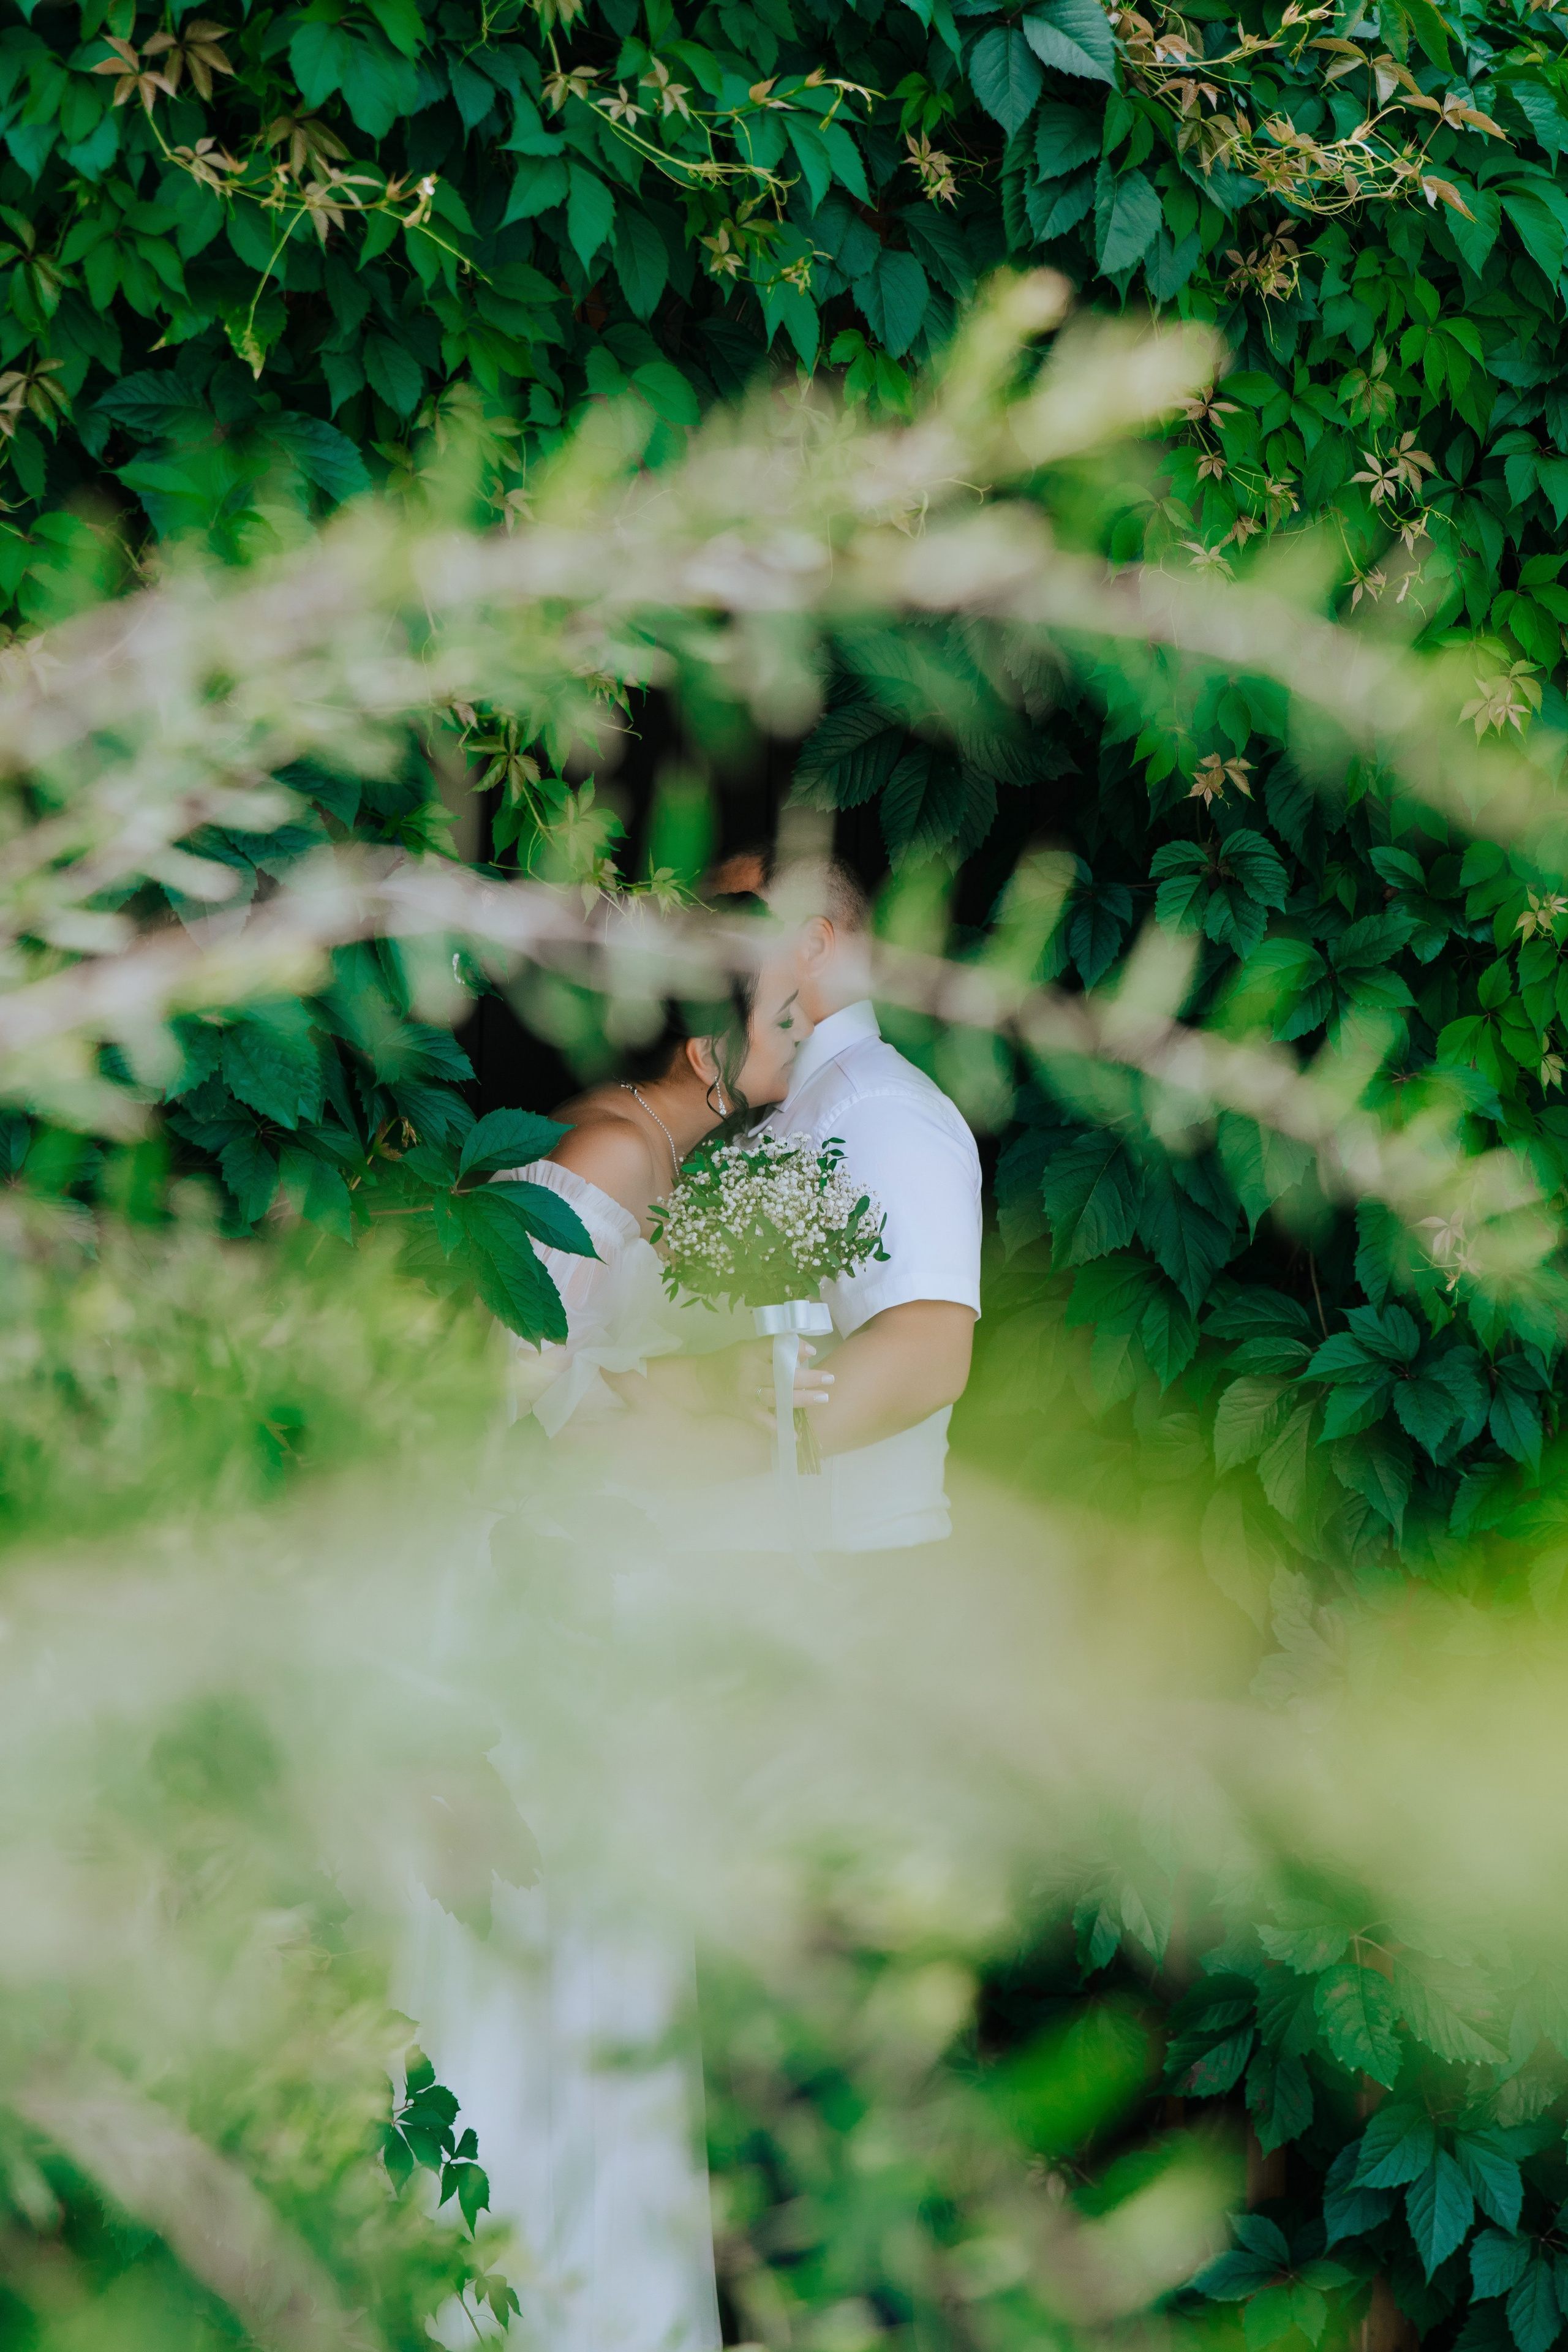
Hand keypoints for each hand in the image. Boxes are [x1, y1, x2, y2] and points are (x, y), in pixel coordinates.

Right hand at [696, 1338, 833, 1427]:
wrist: (703, 1383)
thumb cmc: (730, 1362)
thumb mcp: (748, 1348)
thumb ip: (772, 1350)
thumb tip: (804, 1354)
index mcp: (750, 1352)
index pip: (776, 1348)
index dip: (796, 1349)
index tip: (813, 1352)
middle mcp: (749, 1372)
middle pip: (784, 1375)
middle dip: (810, 1377)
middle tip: (829, 1378)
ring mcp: (748, 1394)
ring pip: (780, 1397)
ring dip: (804, 1398)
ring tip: (822, 1397)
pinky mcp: (745, 1412)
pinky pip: (766, 1422)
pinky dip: (781, 1429)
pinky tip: (797, 1435)